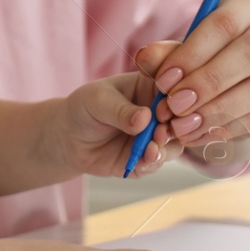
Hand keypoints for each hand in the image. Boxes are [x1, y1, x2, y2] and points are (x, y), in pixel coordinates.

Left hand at [51, 73, 187, 178]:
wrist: (68, 138)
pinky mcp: (147, 157)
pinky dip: (153, 163)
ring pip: (175, 143)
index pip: (173, 88)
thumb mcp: (98, 101)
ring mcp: (155, 135)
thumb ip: (121, 110)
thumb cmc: (84, 108)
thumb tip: (145, 118)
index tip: (162, 110)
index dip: (174, 100)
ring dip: (166, 149)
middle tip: (160, 134)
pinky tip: (143, 161)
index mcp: (151, 87)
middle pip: (181, 119)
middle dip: (175, 128)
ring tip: (151, 151)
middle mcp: (158, 111)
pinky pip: (158, 162)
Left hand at [133, 0, 249, 160]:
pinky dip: (231, 128)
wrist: (245, 69)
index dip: (192, 55)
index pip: (224, 24)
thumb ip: (167, 52)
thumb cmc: (210, 49)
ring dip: (219, 112)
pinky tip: (202, 134)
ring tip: (184, 127)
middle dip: (208, 83)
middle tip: (175, 107)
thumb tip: (145, 58)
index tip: (164, 82)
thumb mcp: (188, 44)